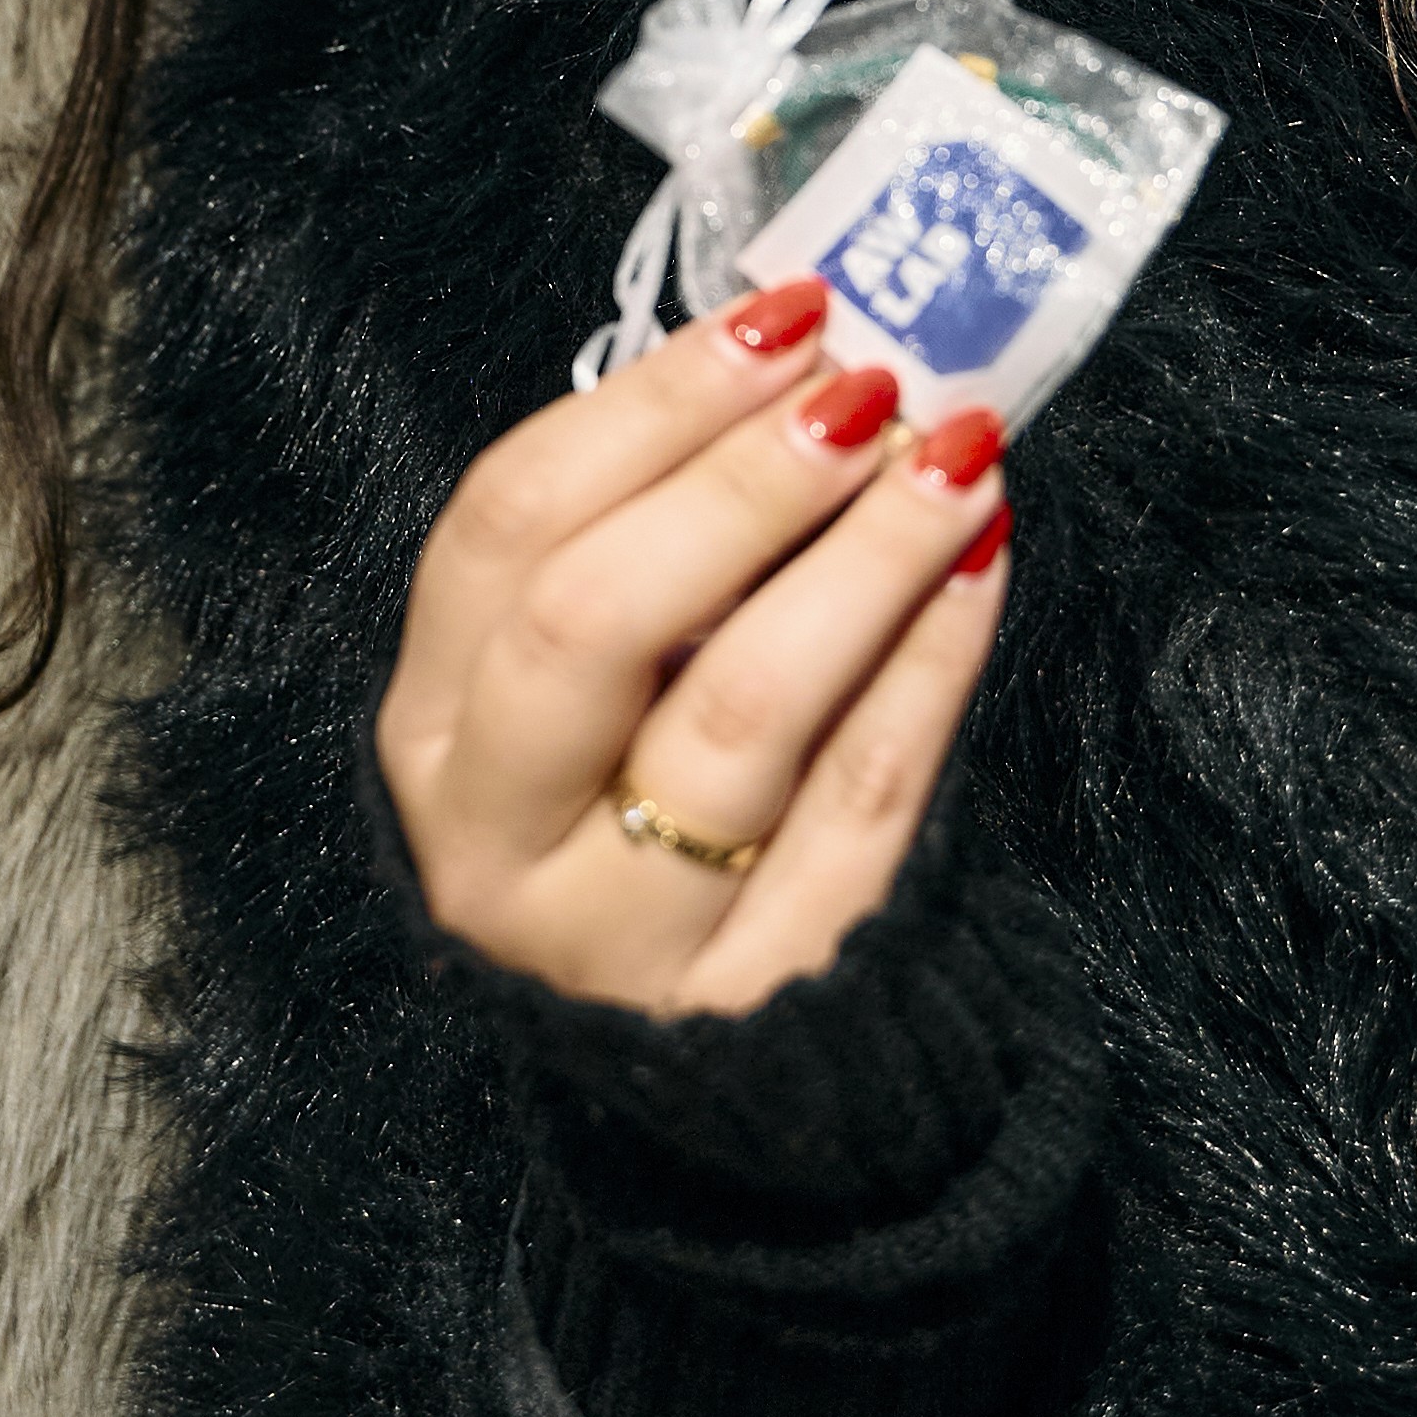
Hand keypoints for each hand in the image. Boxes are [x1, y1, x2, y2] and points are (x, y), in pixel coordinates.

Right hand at [377, 276, 1010, 1015]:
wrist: (710, 1100)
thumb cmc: (637, 832)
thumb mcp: (583, 708)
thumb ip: (653, 553)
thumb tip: (799, 360)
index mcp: (434, 729)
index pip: (506, 530)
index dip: (646, 407)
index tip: (782, 315)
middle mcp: (493, 835)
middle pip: (595, 619)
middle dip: (744, 480)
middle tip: (870, 383)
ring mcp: (617, 931)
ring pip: (739, 713)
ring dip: (861, 556)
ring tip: (957, 454)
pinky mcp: (757, 995)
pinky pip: (861, 809)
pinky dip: (929, 672)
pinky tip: (981, 569)